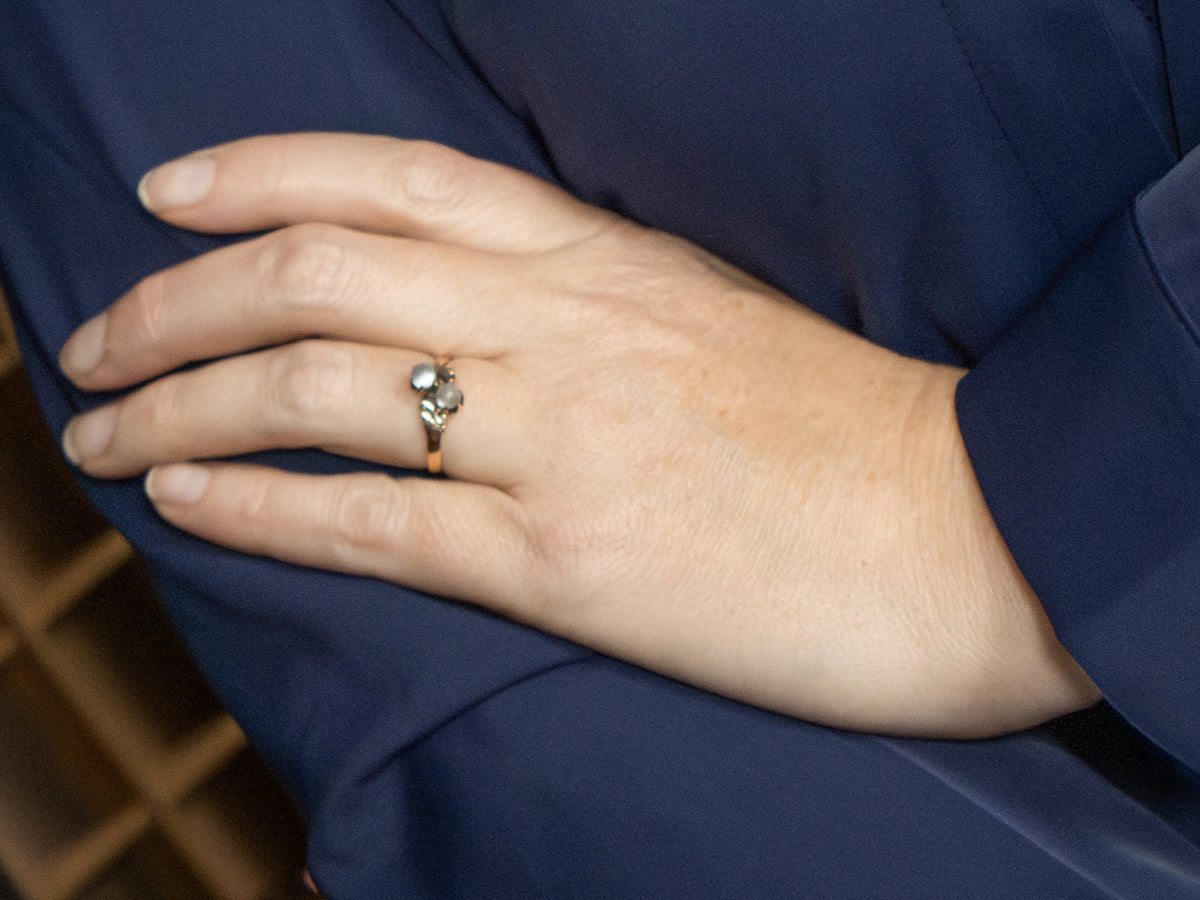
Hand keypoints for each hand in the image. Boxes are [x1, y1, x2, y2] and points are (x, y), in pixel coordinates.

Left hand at [59, 134, 1097, 736]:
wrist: (971, 531)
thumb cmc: (847, 433)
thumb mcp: (706, 320)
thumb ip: (586, 305)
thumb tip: (471, 318)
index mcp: (605, 259)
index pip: (395, 176)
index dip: (258, 171)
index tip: (166, 196)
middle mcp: (567, 327)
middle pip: (319, 272)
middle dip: (175, 298)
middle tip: (93, 335)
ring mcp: (562, 439)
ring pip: (316, 388)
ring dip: (178, 401)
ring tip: (101, 427)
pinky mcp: (570, 560)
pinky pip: (372, 520)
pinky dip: (255, 505)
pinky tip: (181, 500)